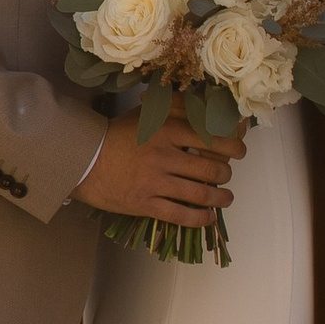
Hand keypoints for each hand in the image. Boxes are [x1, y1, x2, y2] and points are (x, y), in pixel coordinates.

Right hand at [73, 113, 242, 228]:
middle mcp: (164, 156)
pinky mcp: (145, 204)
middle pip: (211, 169)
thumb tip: (205, 105)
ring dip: (220, 198)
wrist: (84, 159)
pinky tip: (209, 217)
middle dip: (226, 175)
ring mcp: (155, 182)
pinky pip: (180, 215)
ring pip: (200, 194)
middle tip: (226, 175)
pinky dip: (200, 218)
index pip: (211, 138)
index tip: (240, 151)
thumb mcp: (146, 113)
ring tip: (225, 197)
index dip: (233, 147)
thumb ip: (175, 107)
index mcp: (166, 130)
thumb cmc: (117, 134)